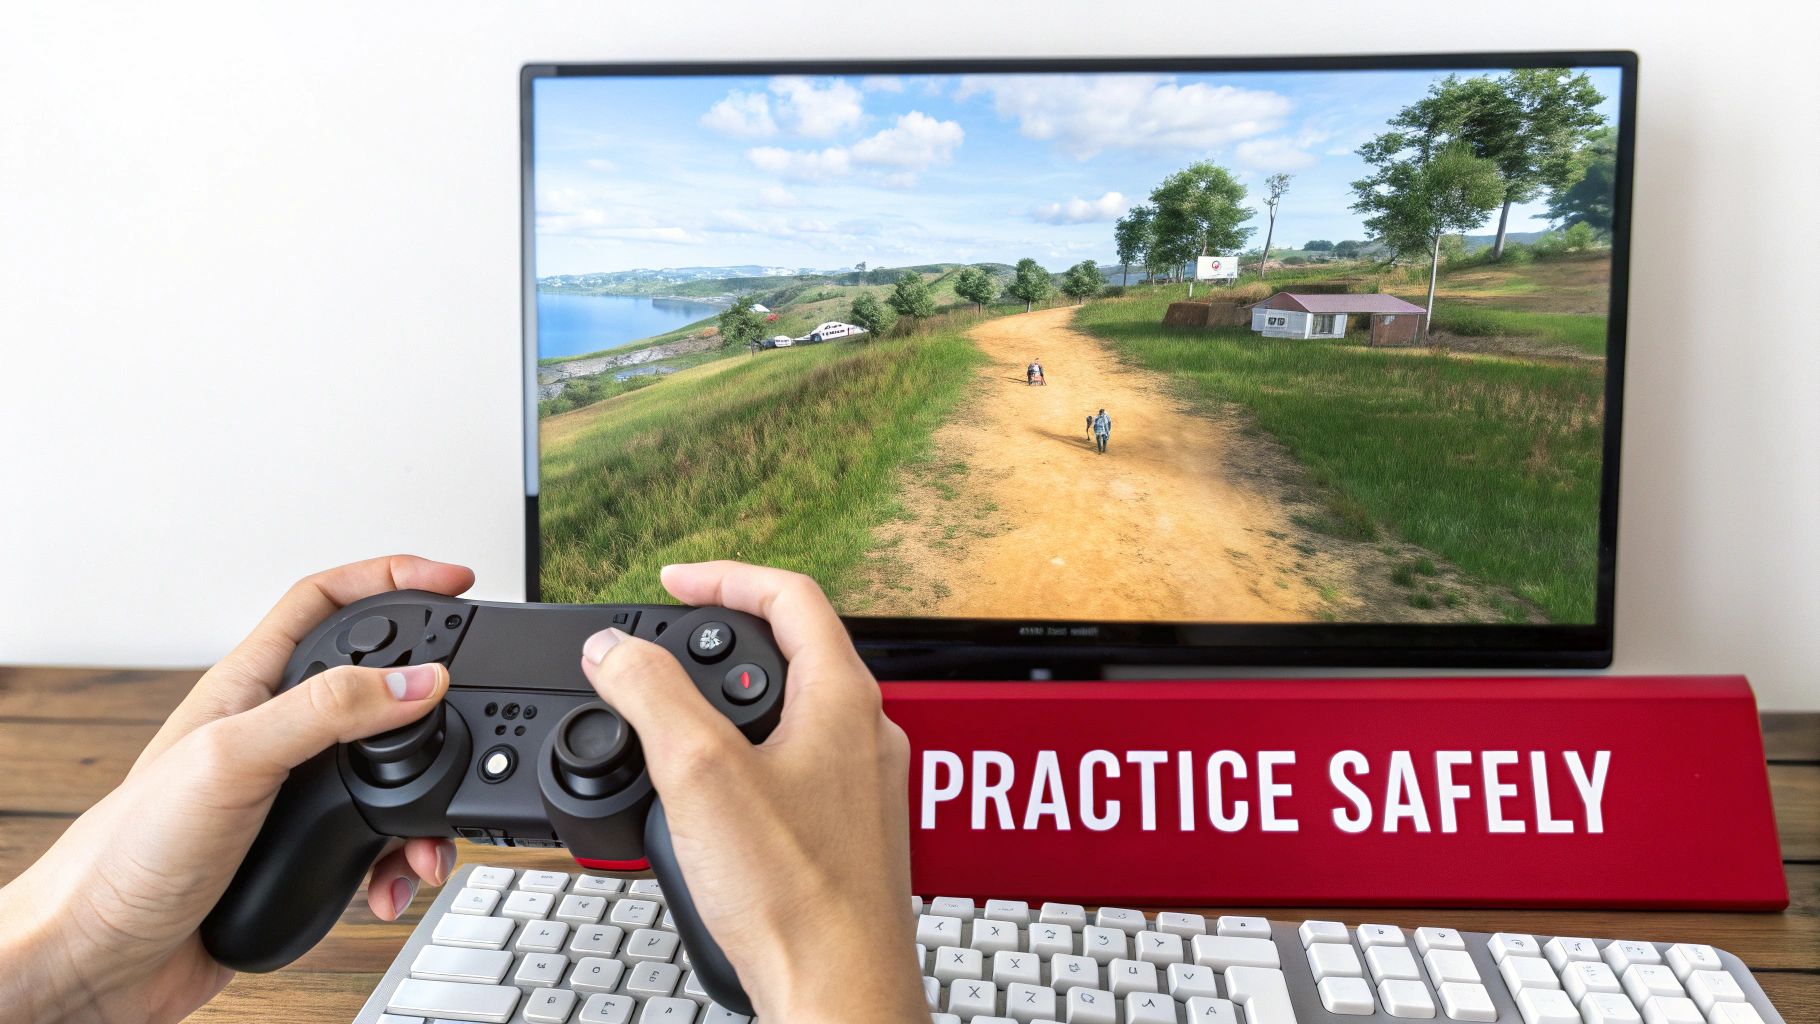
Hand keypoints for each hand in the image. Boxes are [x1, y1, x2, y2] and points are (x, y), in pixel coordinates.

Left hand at [0, 555, 473, 1023]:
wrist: (101, 961)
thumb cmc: (127, 855)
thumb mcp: (233, 760)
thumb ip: (328, 710)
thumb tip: (419, 681)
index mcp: (250, 687)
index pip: (328, 601)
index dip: (392, 577)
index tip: (455, 580)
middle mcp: (275, 733)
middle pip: (376, 687)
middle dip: (433, 705)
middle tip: (480, 710)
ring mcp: (289, 792)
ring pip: (388, 774)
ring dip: (423, 806)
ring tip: (428, 837)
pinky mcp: (301, 849)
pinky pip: (376, 841)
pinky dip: (398, 862)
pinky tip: (389, 880)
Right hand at [580, 561, 923, 1021]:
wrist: (840, 992)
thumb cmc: (797, 895)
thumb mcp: (699, 775)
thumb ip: (652, 696)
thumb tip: (614, 650)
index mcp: (843, 698)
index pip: (790, 595)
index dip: (724, 577)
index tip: (672, 582)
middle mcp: (865, 733)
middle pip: (791, 652)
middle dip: (720, 646)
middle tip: (663, 654)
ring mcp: (861, 786)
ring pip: (792, 714)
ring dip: (729, 709)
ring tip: (673, 728)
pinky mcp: (847, 832)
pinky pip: (794, 769)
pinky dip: (744, 762)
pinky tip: (706, 802)